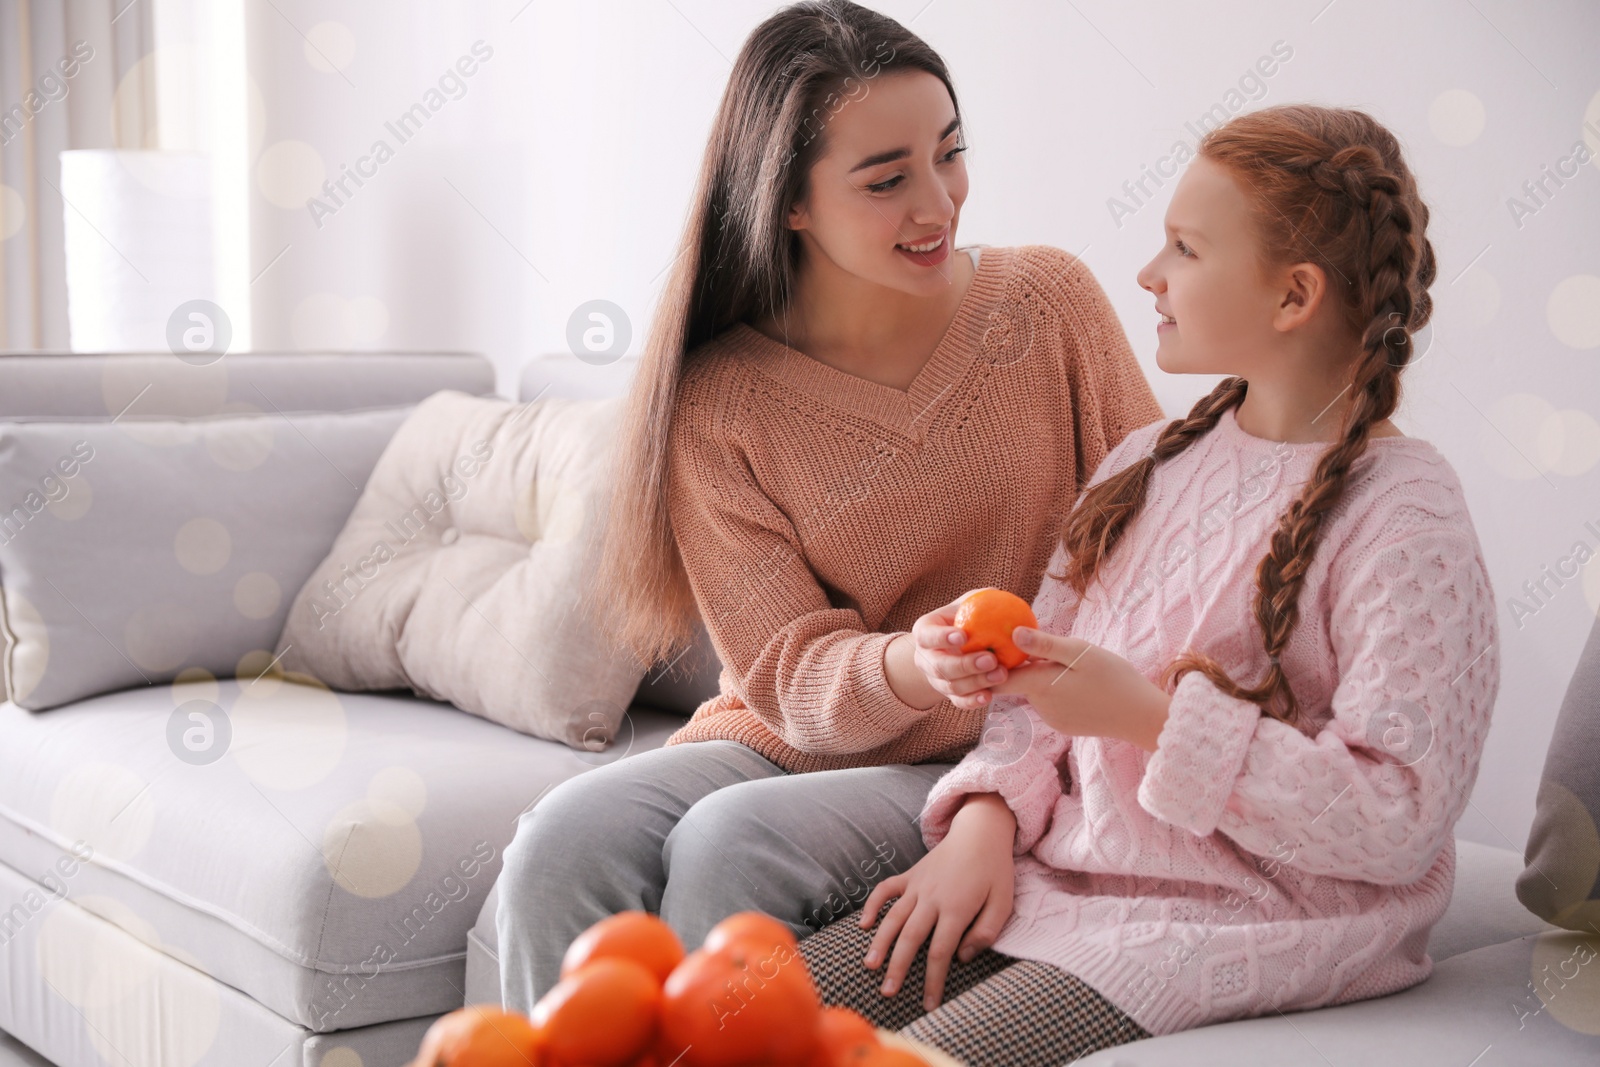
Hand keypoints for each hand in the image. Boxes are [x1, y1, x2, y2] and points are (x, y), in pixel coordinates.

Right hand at [857, 793, 1015, 1010]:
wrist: (980, 832)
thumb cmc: (995, 871)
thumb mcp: (1003, 904)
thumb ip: (985, 933)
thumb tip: (961, 957)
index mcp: (956, 908)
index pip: (940, 953)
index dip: (933, 981)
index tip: (929, 1004)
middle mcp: (932, 898)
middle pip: (910, 939)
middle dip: (898, 968)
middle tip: (887, 993)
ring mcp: (918, 885)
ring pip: (893, 918)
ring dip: (880, 943)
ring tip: (869, 966)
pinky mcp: (910, 875)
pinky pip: (886, 889)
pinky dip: (873, 904)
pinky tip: (863, 924)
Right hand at [909, 595, 1010, 710]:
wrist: (960, 646)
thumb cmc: (967, 618)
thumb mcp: (969, 604)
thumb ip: (981, 599)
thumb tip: (999, 595)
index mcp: (925, 631)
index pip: (927, 635)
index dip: (942, 637)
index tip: (963, 636)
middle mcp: (925, 657)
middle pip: (939, 666)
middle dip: (964, 664)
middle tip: (990, 659)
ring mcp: (935, 678)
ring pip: (950, 686)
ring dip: (976, 682)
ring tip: (1001, 674)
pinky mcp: (949, 694)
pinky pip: (958, 702)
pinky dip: (972, 701)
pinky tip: (989, 696)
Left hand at [992, 627, 1170, 750]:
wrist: (1142, 717)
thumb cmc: (1115, 679)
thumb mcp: (1081, 652)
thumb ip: (1045, 644)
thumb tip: (1012, 634)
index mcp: (1040, 686)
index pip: (999, 678)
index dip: (992, 663)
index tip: (995, 646)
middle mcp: (1040, 706)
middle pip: (1020, 681)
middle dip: (1026, 664)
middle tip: (1049, 645)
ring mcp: (1052, 719)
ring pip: (1037, 690)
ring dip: (1044, 676)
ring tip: (1071, 663)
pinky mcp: (1064, 725)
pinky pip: (1051, 702)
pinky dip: (1057, 690)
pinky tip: (1081, 683)